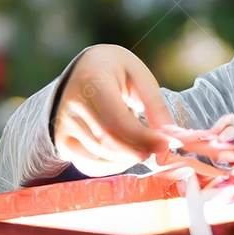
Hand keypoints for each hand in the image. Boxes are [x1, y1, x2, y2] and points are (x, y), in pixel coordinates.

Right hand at [53, 45, 175, 176]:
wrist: (83, 68)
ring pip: (100, 156)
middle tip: (157, 149)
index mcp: (93, 80)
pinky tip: (125, 154)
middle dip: (138, 151)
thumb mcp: (139, 76)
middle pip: (108, 142)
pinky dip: (112, 166)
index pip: (117, 119)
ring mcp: (63, 124)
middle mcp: (72, 104)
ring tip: (142, 147)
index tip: (167, 144)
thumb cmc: (115, 70)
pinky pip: (89, 164)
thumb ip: (155, 106)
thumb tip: (172, 138)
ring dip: (128, 159)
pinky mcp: (62, 141)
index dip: (144, 137)